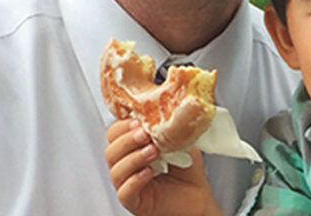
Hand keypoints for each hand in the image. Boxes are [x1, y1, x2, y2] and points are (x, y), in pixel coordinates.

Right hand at [105, 119, 223, 215]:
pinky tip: (150, 173)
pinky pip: (125, 191)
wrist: (198, 198)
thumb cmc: (187, 171)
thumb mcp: (181, 140)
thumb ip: (171, 126)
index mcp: (133, 148)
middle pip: (111, 150)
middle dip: (127, 140)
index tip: (140, 119)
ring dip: (133, 158)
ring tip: (153, 152)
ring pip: (116, 170)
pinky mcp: (134, 202)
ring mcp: (128, 184)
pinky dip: (135, 180)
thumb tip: (168, 108)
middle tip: (145, 134)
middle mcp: (127, 166)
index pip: (115, 133)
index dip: (123, 125)